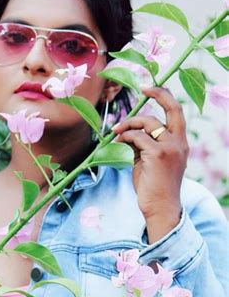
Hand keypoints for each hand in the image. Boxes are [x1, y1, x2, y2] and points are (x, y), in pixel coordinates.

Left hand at [112, 86, 187, 242]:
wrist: (160, 207)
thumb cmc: (154, 187)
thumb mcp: (149, 161)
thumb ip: (143, 144)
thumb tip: (127, 132)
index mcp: (180, 143)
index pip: (177, 113)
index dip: (164, 97)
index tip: (149, 90)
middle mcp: (179, 142)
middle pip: (172, 108)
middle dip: (158, 93)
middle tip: (142, 88)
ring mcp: (170, 147)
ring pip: (148, 122)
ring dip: (128, 123)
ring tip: (116, 132)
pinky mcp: (158, 154)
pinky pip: (137, 136)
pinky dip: (125, 136)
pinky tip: (117, 141)